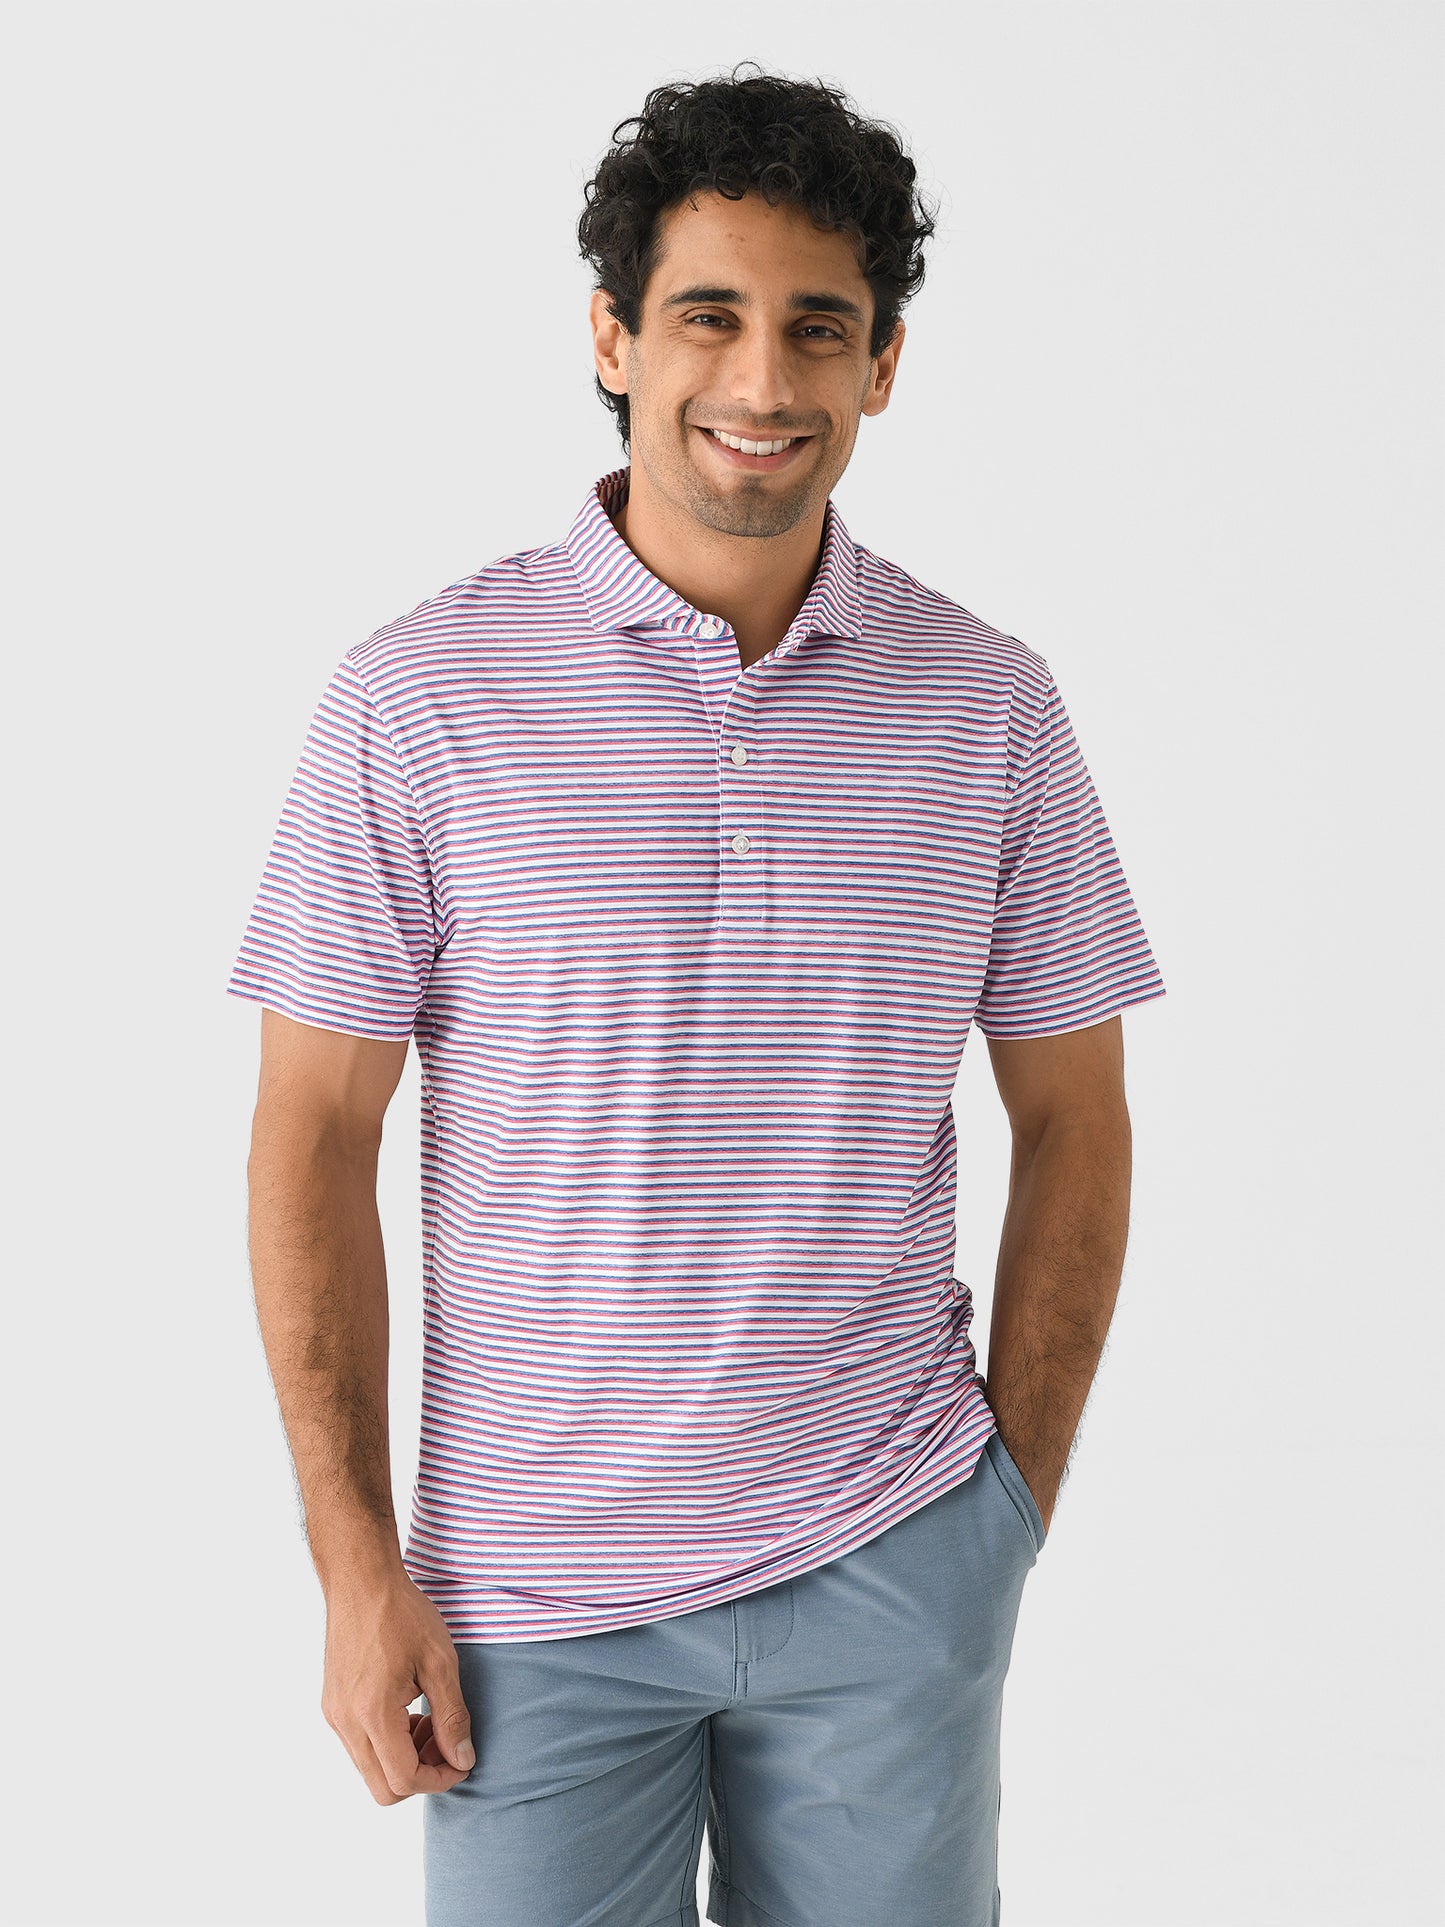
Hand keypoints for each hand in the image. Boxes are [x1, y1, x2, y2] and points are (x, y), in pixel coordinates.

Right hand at [320, 1567, 475, 1804]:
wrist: (361, 1580)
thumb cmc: (402, 1613)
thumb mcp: (440, 1662)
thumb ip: (452, 1717)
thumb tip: (463, 1760)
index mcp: (372, 1713)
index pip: (404, 1780)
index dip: (440, 1779)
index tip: (462, 1760)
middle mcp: (345, 1722)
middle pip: (383, 1789)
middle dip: (421, 1775)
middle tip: (446, 1741)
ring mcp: (334, 1715)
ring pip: (370, 1769)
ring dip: (405, 1758)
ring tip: (430, 1720)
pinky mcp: (332, 1705)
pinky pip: (360, 1746)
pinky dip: (388, 1742)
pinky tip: (409, 1709)